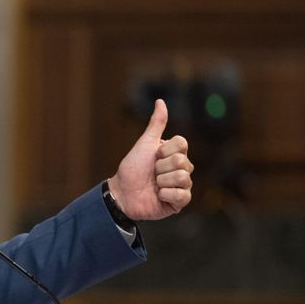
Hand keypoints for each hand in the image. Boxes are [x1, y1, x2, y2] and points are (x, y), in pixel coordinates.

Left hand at [108, 99, 192, 220]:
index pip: (182, 144)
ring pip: (182, 177)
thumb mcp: (144, 143)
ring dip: (161, 181)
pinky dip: (166, 194)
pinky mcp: (179, 202)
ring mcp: (182, 186)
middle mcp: (182, 168)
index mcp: (175, 153)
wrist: (122, 192)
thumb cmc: (132, 168)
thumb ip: (156, 124)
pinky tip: (158, 195)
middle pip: (181, 161)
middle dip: (160, 167)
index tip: (153, 156)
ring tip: (154, 185)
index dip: (164, 150)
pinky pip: (182, 195)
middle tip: (151, 173)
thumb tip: (160, 101)